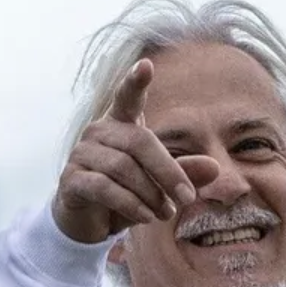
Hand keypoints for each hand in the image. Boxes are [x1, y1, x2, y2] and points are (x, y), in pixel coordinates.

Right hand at [50, 59, 219, 244]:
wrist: (90, 221)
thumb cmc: (129, 193)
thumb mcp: (161, 184)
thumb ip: (185, 172)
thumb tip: (214, 166)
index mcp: (121, 124)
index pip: (127, 98)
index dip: (135, 82)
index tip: (145, 65)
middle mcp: (98, 132)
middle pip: (140, 142)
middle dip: (169, 172)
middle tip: (188, 199)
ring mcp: (81, 154)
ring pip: (123, 168)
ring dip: (151, 194)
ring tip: (166, 214)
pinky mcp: (71, 179)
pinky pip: (105, 188)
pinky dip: (131, 205)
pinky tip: (146, 217)